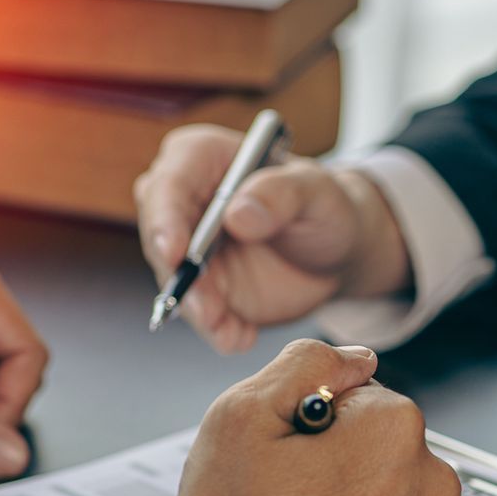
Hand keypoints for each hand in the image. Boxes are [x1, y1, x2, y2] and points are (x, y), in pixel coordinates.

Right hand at [133, 125, 412, 352]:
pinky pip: (200, 312)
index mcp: (200, 157)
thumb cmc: (323, 204)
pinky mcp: (202, 287)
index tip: (176, 253)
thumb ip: (281, 195)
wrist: (335, 248)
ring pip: (177, 283)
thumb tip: (238, 214)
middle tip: (209, 310)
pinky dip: (218, 330)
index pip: (168, 185)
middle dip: (180, 278)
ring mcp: (189, 248)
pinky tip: (241, 337)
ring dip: (200, 313)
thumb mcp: (315, 192)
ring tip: (232, 333)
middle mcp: (183, 201)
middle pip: (161, 238)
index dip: (166, 220)